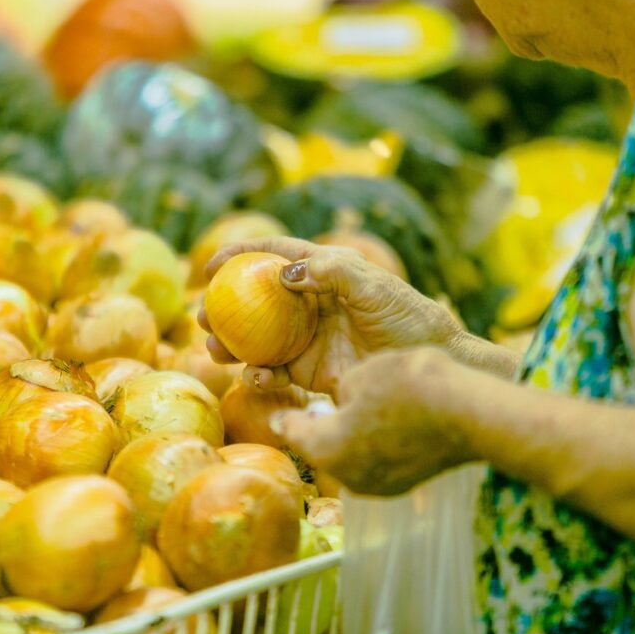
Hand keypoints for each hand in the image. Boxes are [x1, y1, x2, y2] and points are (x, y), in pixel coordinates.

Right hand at [199, 237, 462, 395]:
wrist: (431, 364)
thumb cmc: (408, 318)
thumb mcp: (374, 287)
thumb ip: (332, 271)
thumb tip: (283, 273)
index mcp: (324, 273)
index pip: (275, 255)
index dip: (241, 255)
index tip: (210, 265)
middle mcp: (310, 303)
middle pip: (255, 301)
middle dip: (225, 307)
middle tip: (203, 316)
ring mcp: (307, 338)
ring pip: (257, 339)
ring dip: (232, 344)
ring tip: (215, 349)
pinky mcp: (310, 372)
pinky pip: (275, 373)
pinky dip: (260, 376)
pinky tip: (257, 378)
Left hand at [274, 347, 480, 495]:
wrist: (468, 414)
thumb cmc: (407, 387)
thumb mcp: (359, 376)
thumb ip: (339, 392)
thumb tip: (343, 402)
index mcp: (324, 447)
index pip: (292, 431)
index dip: (286, 414)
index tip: (281, 409)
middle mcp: (345, 475)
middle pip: (321, 447)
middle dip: (319, 426)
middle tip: (317, 407)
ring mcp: (377, 484)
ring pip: (351, 457)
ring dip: (350, 436)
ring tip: (358, 411)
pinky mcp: (404, 485)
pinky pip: (377, 462)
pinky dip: (376, 445)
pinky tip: (388, 423)